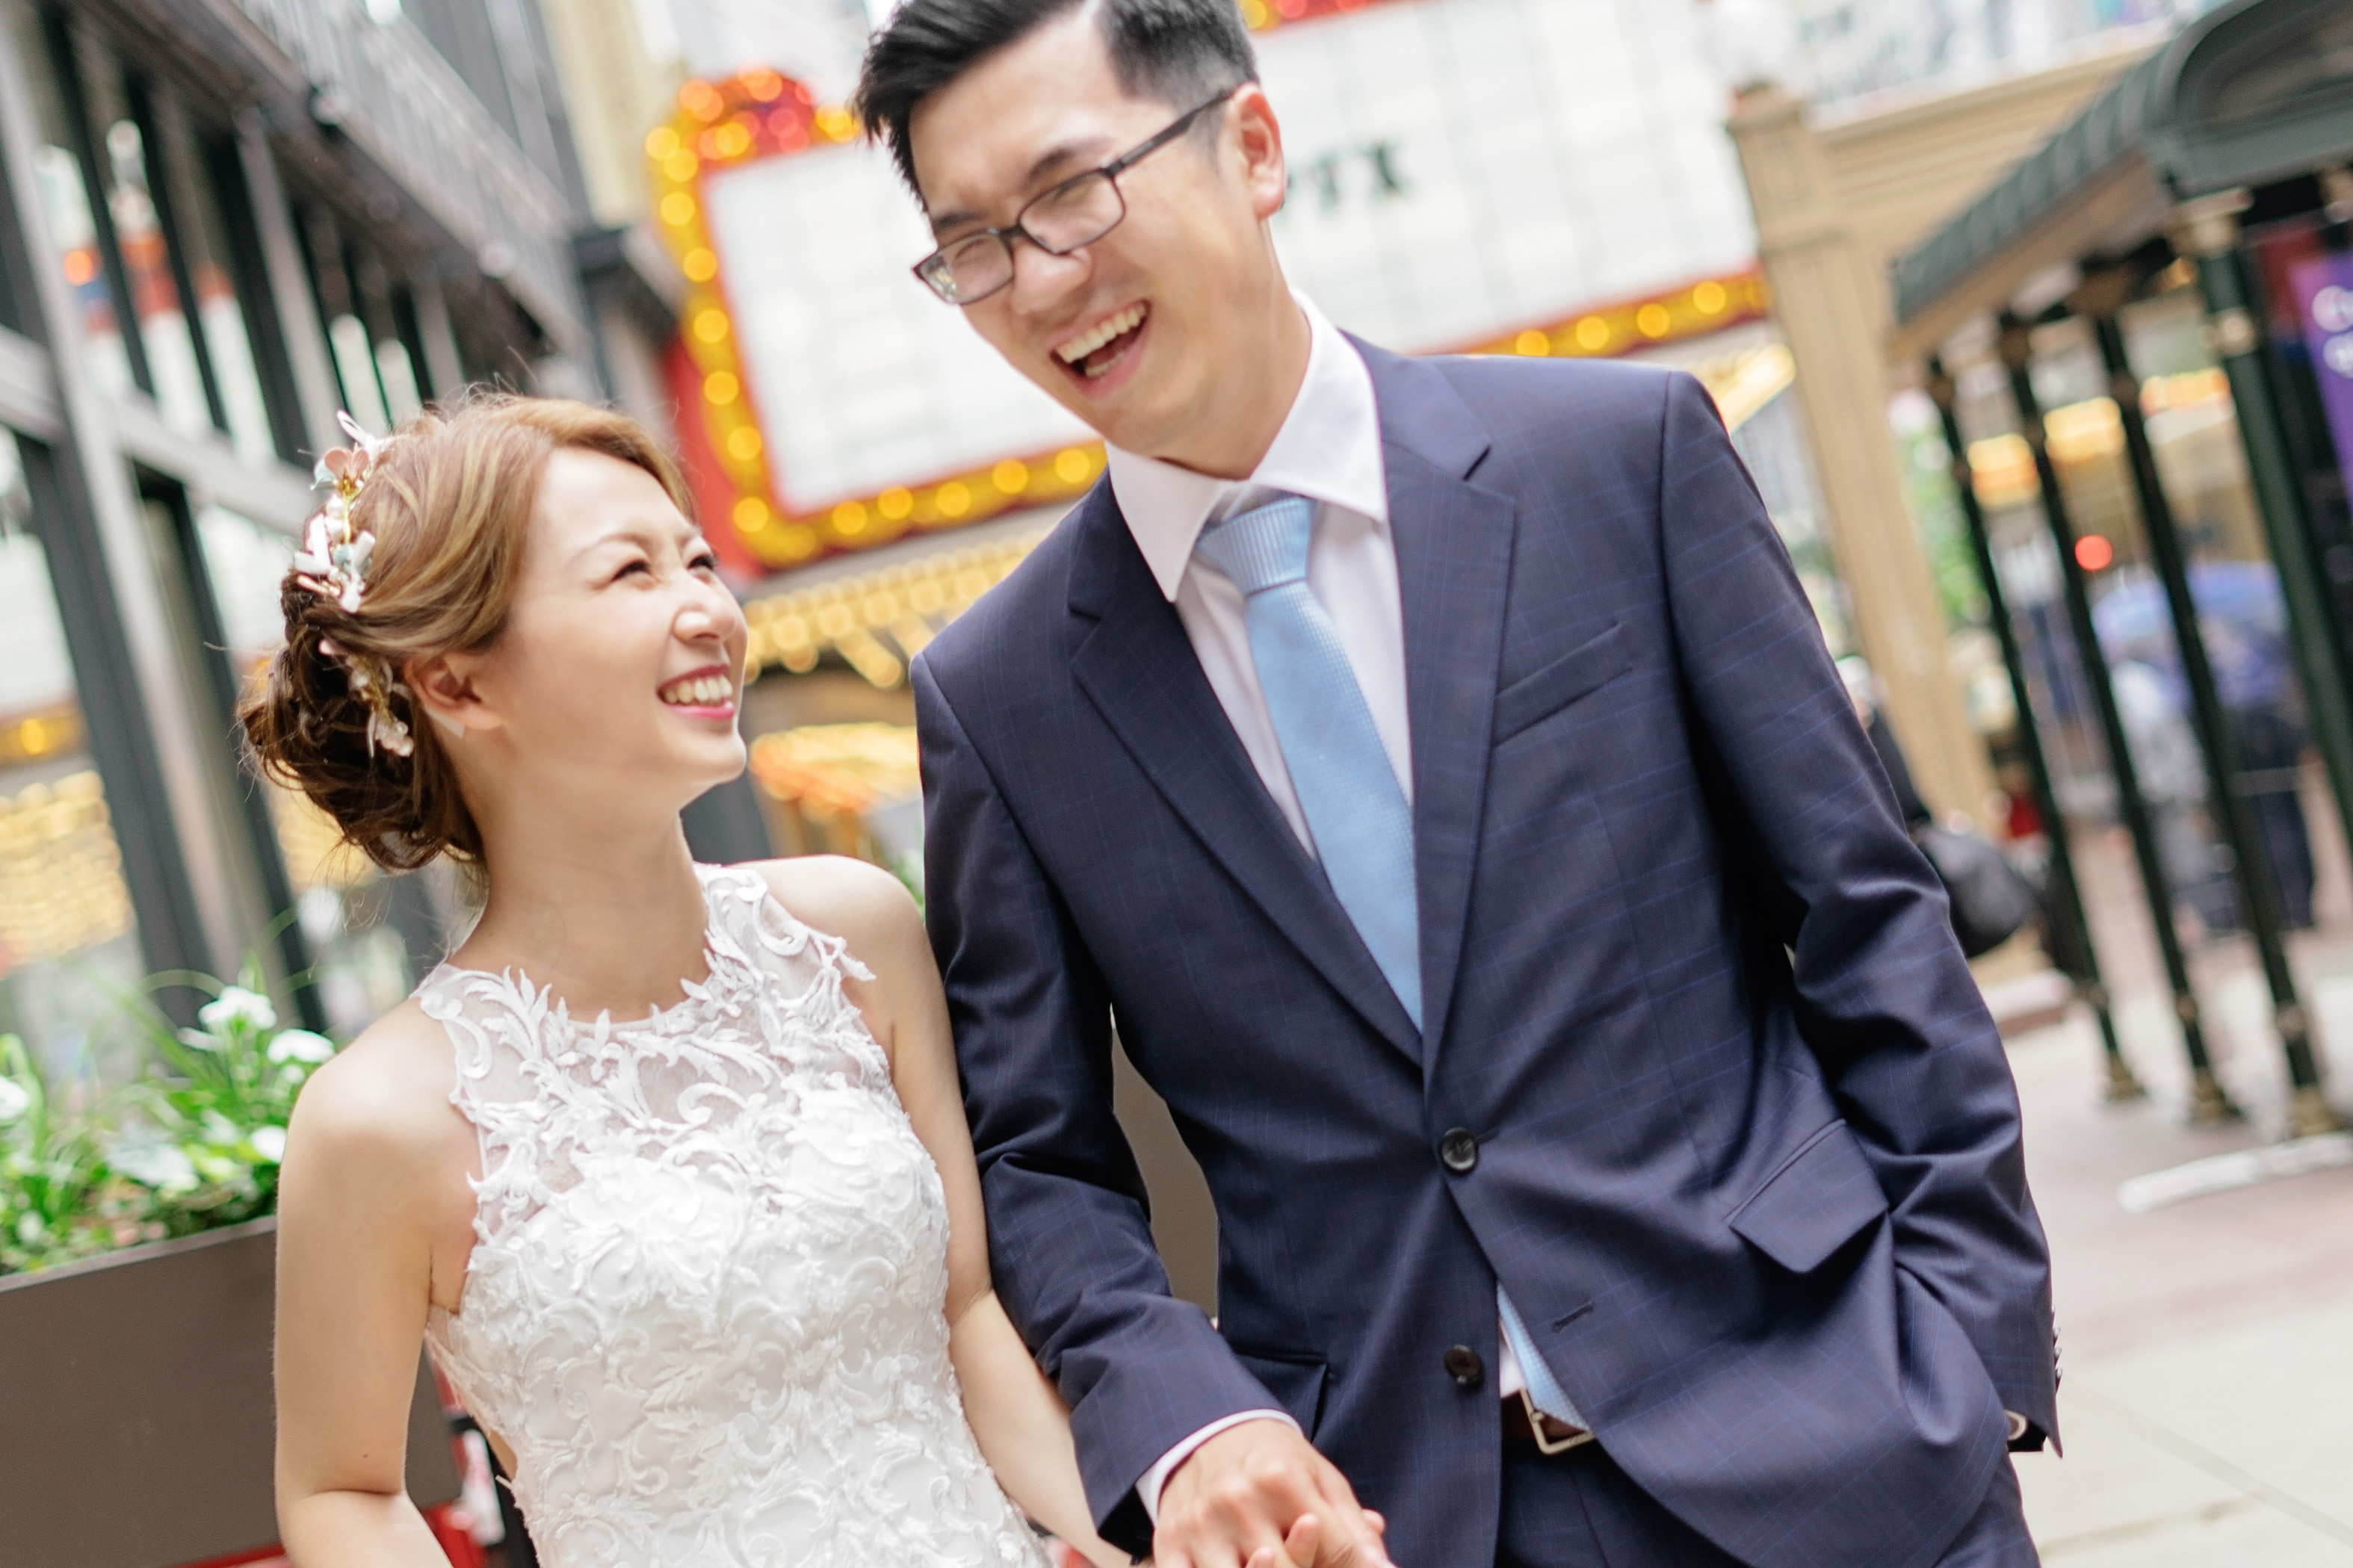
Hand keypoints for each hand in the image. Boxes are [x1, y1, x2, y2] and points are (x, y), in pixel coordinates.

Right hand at [1154, 1419, 1392, 1567]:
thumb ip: (1355, 1531)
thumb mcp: (1321, 1481)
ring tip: (1272, 1564)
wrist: (1203, 1432)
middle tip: (1302, 1561)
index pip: (1331, 1551)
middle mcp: (1238, 1500)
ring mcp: (1199, 1525)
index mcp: (1282, 1479)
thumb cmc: (1275, 1462)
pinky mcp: (1169, 1543)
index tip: (1350, 1566)